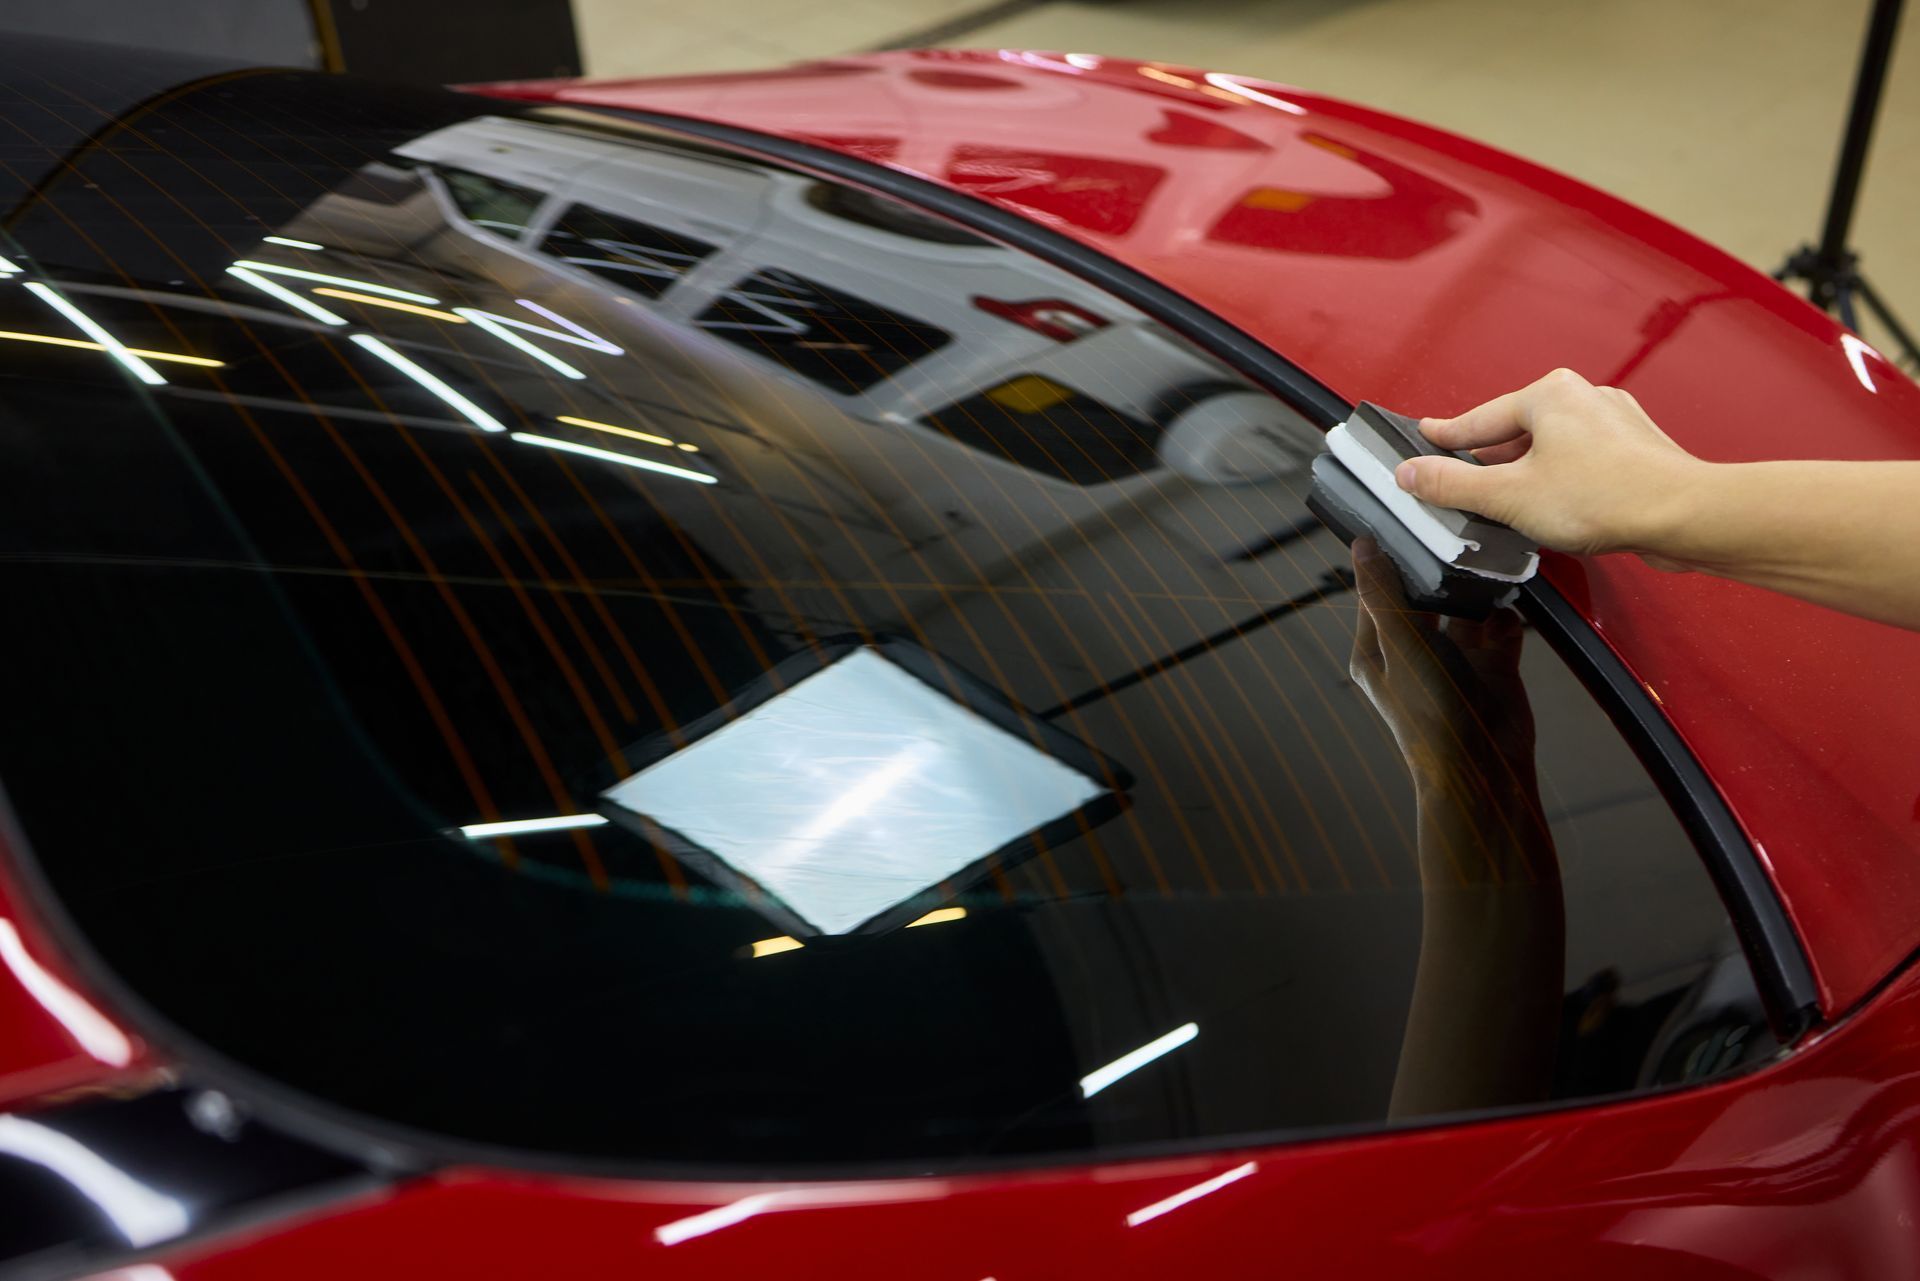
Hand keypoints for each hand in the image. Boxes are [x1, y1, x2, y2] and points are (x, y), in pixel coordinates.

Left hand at [1350, 539, 1534, 791]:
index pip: (1378, 590)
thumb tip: (1361, 546)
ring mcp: (1457, 656)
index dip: (1389, 557)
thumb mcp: (1400, 646)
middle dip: (1440, 568)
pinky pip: (1500, 626)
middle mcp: (1416, 648)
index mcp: (1378, 647)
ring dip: (1477, 588)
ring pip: (1466, 606)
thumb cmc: (1429, 712)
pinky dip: (1506, 616)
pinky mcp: (1494, 665)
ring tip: (1487, 559)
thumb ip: (1384, 596)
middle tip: (1455, 529)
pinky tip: (1508, 605)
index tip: (1405, 518)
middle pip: (1425, 593)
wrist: (1485, 767)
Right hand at [1393, 368, 1705, 561]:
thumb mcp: (1509, 496)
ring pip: (1551, 449)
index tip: (1425, 438)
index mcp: (1549, 395)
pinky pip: (1582, 463)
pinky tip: (1558, 511)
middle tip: (1462, 486)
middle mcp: (1583, 398)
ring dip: (1528, 476)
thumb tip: (1411, 473)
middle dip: (1489, 463)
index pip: (1478, 420)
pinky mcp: (1636, 452)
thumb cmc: (1609, 498)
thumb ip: (1452, 484)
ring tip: (1513, 507)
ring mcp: (1614, 424)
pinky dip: (1562, 483)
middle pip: (1514, 433)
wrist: (1685, 516)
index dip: (1445, 437)